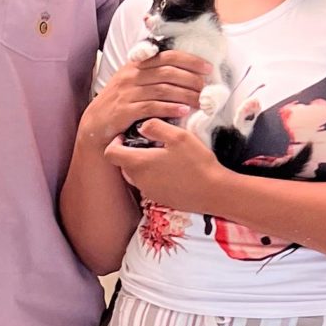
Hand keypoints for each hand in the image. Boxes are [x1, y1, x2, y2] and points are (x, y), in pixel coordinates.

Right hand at [81, 49, 211, 153]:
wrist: (95, 124)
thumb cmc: (120, 103)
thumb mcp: (133, 82)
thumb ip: (153, 73)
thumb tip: (185, 71)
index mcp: (136, 64)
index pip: (167, 56)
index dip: (190, 60)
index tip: (208, 68)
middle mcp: (131, 75)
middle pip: (168, 72)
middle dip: (191, 79)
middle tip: (206, 88)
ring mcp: (127, 93)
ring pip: (162, 89)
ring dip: (185, 95)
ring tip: (200, 101)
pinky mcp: (125, 110)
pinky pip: (151, 107)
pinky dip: (170, 108)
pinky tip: (183, 111)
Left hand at [108, 118, 232, 214]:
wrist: (214, 193)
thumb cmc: (196, 163)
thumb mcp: (178, 137)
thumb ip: (155, 127)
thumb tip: (142, 126)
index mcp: (138, 163)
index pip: (110, 153)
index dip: (115, 141)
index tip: (128, 134)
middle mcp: (138, 180)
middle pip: (122, 164)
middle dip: (130, 151)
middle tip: (149, 142)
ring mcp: (148, 192)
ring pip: (135, 174)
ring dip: (142, 163)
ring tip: (162, 154)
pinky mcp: (159, 199)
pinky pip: (148, 184)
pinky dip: (153, 175)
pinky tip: (171, 168)